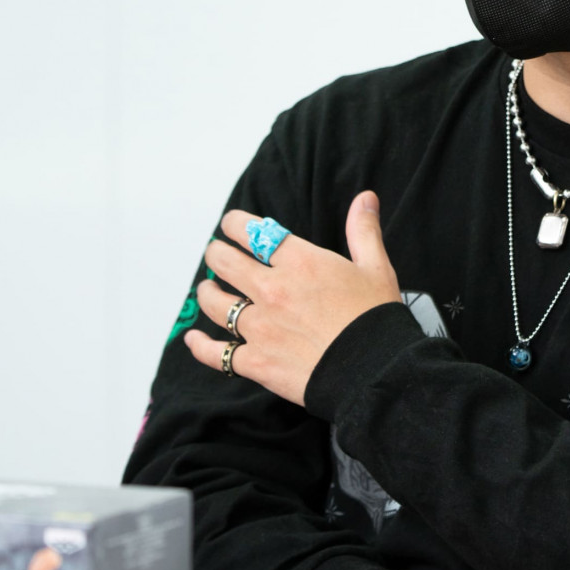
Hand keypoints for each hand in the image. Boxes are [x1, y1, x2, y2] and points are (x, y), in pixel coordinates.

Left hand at [182, 192, 402, 407]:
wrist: (374, 372)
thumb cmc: (375, 319)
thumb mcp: (375, 268)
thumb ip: (363, 230)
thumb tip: (365, 198)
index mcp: (300, 262)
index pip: (253, 232)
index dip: (235, 224)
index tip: (231, 225)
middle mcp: (273, 290)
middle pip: (225, 262)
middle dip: (217, 254)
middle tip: (217, 254)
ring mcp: (260, 327)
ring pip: (214, 303)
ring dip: (207, 292)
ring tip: (207, 289)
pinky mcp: (256, 362)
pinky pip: (215, 352)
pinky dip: (200, 345)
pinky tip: (193, 338)